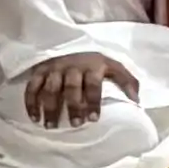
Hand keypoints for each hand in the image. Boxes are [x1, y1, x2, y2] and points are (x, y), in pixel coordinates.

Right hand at [18, 49, 141, 129]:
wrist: (69, 42)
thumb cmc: (94, 61)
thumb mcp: (113, 65)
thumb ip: (127, 81)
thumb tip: (136, 101)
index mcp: (91, 66)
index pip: (92, 85)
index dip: (92, 101)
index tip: (93, 119)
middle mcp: (71, 67)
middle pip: (71, 88)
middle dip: (73, 106)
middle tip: (75, 124)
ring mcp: (53, 69)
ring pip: (50, 88)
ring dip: (49, 107)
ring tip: (51, 125)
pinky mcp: (39, 71)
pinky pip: (32, 87)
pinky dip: (31, 102)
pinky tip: (34, 117)